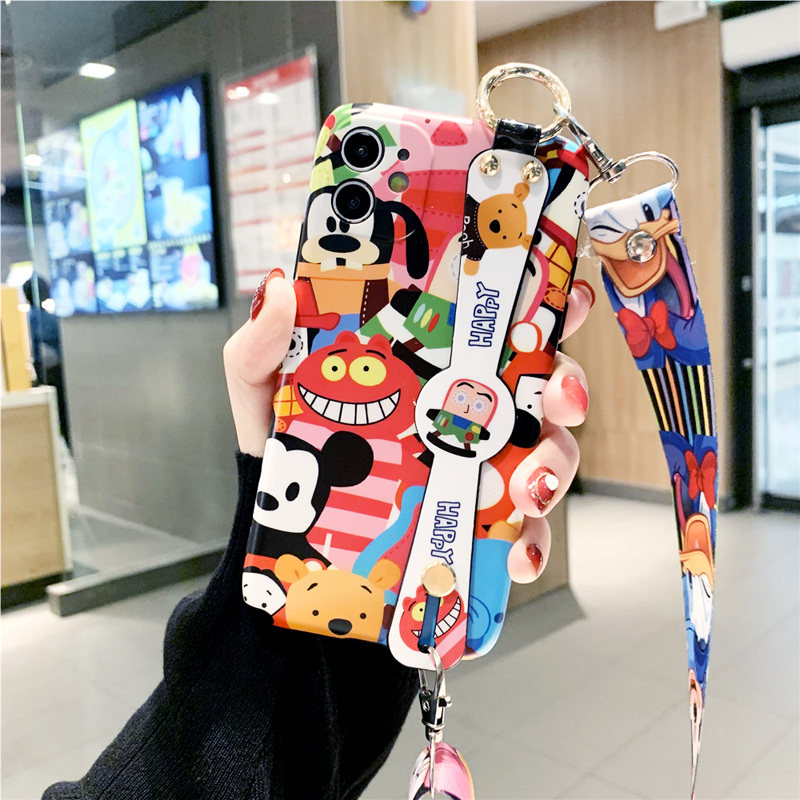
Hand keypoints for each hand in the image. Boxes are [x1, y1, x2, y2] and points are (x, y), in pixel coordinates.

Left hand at [223, 270, 592, 578]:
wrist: (286, 531)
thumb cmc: (285, 446)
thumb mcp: (264, 389)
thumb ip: (264, 344)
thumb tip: (284, 289)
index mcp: (431, 366)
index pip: (498, 325)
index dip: (544, 304)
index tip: (562, 299)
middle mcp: (467, 411)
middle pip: (543, 386)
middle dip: (566, 386)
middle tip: (556, 397)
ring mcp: (479, 466)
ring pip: (548, 455)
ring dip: (554, 466)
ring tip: (527, 485)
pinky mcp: (478, 522)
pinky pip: (524, 529)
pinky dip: (531, 541)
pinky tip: (514, 554)